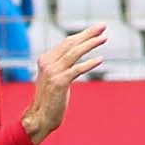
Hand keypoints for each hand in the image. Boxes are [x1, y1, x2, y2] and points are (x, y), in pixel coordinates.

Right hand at [19, 24, 109, 144]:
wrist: (39, 118)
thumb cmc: (50, 99)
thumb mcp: (54, 77)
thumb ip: (62, 64)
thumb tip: (76, 52)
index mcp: (46, 59)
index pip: (67, 42)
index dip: (83, 35)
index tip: (97, 30)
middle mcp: (48, 63)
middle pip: (71, 43)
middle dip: (88, 34)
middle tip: (103, 26)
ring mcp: (52, 72)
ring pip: (74, 53)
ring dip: (90, 44)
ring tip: (104, 38)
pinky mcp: (59, 82)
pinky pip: (77, 69)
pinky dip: (89, 63)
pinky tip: (100, 59)